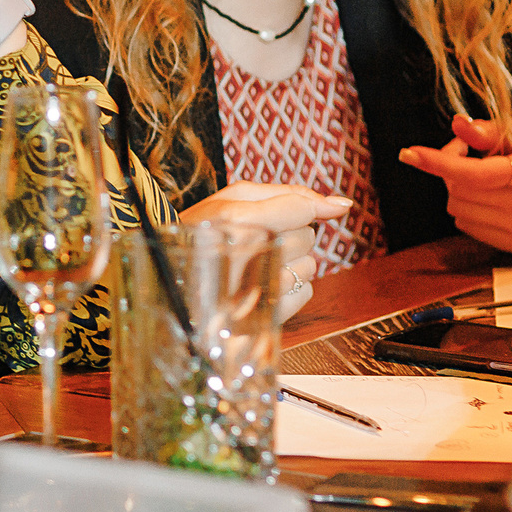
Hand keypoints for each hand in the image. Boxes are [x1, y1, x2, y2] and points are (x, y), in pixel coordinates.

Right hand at [180, 181, 347, 323]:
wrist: (169, 286)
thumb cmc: (199, 236)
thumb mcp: (232, 200)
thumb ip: (288, 195)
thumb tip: (341, 205)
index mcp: (236, 220)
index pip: (301, 209)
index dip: (291, 211)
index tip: (271, 217)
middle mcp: (248, 255)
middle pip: (307, 236)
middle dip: (287, 235)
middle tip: (250, 241)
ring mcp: (257, 289)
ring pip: (310, 265)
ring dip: (289, 263)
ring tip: (252, 264)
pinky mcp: (266, 316)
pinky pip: (306, 292)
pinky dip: (288, 288)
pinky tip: (259, 285)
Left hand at [397, 115, 511, 253]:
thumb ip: (488, 130)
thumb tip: (457, 126)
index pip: (475, 174)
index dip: (438, 163)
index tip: (409, 154)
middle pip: (460, 192)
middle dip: (451, 168)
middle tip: (467, 151)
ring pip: (459, 211)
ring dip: (459, 190)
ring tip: (484, 173)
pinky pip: (469, 226)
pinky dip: (470, 209)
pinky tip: (491, 195)